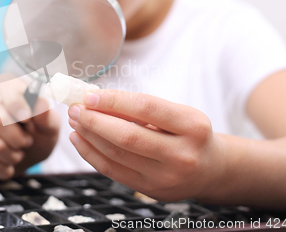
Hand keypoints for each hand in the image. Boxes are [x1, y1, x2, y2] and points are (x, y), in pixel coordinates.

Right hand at [0, 74, 59, 179]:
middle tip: (28, 141)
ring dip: (13, 157)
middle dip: (18, 139)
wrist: (25, 156)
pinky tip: (9, 164)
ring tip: (19, 152)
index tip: (26, 119)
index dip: (16, 104)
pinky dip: (4, 167)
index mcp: (14, 89)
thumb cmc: (40, 135)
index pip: (6, 86)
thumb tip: (42, 105)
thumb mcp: (50, 126)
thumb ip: (46, 116)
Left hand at [68, 89, 224, 201]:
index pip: (146, 108)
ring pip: (117, 155)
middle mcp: (182, 154)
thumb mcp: (176, 114)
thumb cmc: (187, 133)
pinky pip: (113, 171)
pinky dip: (91, 154)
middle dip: (95, 120)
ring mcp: (166, 177)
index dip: (114, 100)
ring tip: (75, 121)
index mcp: (192, 126)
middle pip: (127, 136)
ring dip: (89, 135)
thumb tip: (95, 98)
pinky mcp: (151, 190)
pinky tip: (79, 140)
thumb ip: (140, 107)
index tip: (89, 95)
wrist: (209, 170)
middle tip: (75, 108)